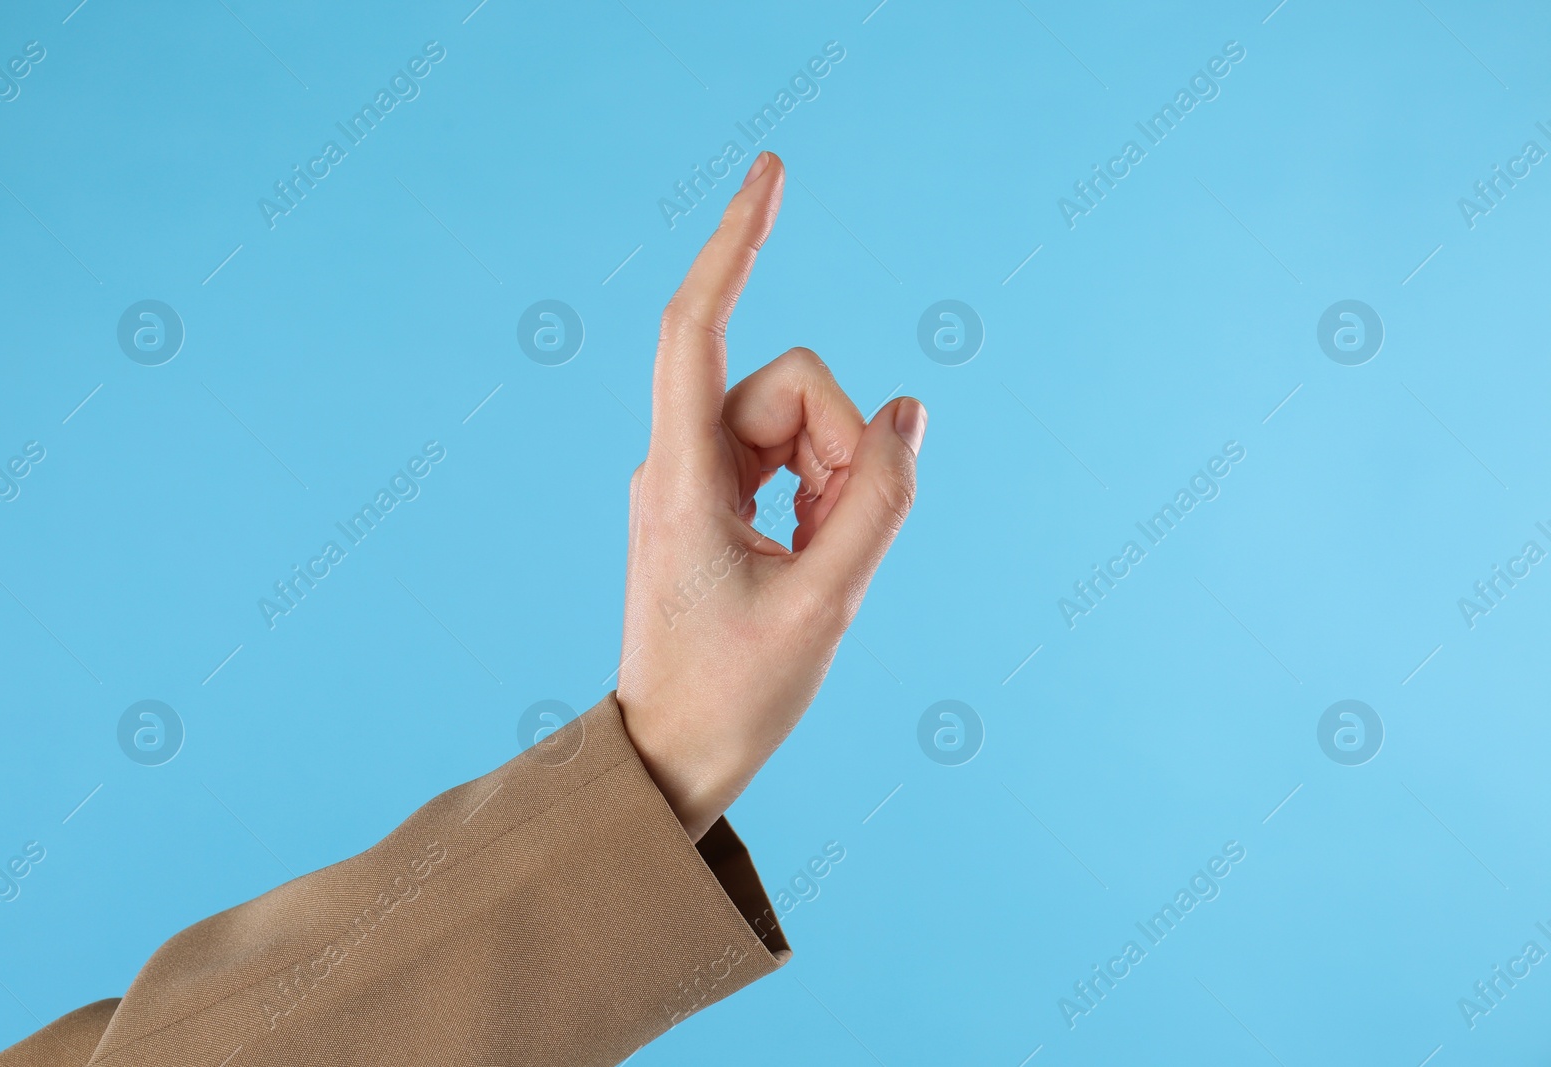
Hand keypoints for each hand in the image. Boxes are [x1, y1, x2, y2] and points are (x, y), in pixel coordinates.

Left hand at [617, 152, 926, 841]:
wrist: (670, 757)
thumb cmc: (733, 695)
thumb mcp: (827, 603)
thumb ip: (879, 500)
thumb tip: (908, 411)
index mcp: (680, 477)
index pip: (697, 327)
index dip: (735, 243)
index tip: (771, 173)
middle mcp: (678, 461)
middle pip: (785, 387)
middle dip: (839, 446)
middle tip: (839, 538)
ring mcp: (695, 480)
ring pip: (794, 422)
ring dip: (835, 477)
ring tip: (822, 559)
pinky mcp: (714, 500)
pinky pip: (786, 456)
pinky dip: (821, 492)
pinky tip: (813, 552)